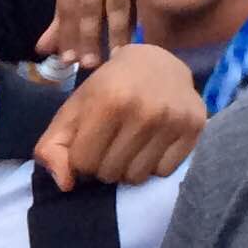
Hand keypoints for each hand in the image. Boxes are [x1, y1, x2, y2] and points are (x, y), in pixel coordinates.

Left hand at [35, 45, 200, 190]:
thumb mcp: (74, 108)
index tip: (90, 140)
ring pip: (136, 178)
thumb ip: (53, 145)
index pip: (83, 163)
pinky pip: (162, 172)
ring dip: (127, 167)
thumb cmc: (109, 87)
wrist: (158, 63)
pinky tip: (152, 142)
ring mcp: (172, 120)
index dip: (81, 157)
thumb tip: (64, 184)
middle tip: (111, 141)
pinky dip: (153, 164)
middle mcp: (144, 111)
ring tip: (130, 143)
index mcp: (108, 100)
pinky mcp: (194, 128)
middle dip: (103, 163)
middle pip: (109, 174)